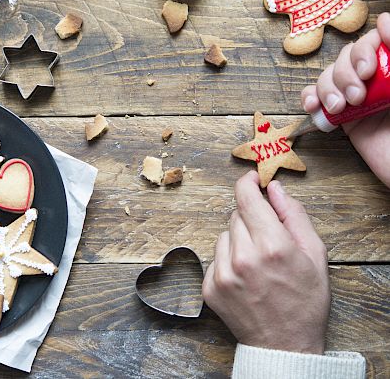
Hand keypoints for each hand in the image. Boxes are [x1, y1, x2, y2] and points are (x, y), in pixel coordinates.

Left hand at [202, 171, 329, 353]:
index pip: (247, 198)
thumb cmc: (305, 302)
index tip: (251, 179)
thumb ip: (294, 215)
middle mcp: (242, 257)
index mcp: (272, 246)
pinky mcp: (209, 287)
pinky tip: (244, 277)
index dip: (247, 183)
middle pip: (236, 215)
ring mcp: (222, 273)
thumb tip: (275, 188)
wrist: (284, 346)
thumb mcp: (314, 255)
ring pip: (224, 235)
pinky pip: (215, 256)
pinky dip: (227, 260)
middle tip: (267, 239)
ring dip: (238, 240)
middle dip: (251, 219)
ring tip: (256, 263)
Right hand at [301, 12, 389, 186]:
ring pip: (328, 76)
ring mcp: (357, 98)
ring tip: (339, 107)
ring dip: (327, 89)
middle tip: (357, 96)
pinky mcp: (342, 118)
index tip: (368, 69)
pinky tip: (314, 106)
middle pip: (345, 57)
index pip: (370, 42)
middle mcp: (375, 79)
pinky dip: (310, 99)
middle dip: (344, 74)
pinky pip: (316, 99)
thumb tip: (386, 20)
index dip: (363, 49)